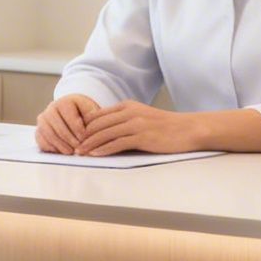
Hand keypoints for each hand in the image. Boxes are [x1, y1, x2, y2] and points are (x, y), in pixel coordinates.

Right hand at [35, 94, 101, 153]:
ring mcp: (43, 119)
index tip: (84, 138)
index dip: (77, 129)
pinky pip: (41, 140)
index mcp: (65, 102)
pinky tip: (60, 151)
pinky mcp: (39, 130)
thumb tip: (89, 130)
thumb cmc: (84, 112)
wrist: (74, 113)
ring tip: (71, 152)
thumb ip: (92, 117)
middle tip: (78, 148)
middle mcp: (51, 108)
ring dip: (60, 145)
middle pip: (58, 126)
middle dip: (69, 139)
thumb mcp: (91, 111)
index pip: (69, 116)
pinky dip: (50, 147)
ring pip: (49, 134)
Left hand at [77, 100, 202, 156]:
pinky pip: (117, 143)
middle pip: (98, 124)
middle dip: (83, 137)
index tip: (75, 137)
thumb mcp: (142, 117)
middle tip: (72, 148)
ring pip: (105, 133)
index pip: (99, 115)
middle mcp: (130, 112)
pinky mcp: (142, 136)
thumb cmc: (166, 127)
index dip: (84, 127)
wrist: (188, 129)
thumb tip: (105, 132)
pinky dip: (104, 149)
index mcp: (127, 105)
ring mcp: (136, 123)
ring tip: (80, 153)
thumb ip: (124, 120)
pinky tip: (96, 154)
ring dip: (90, 144)